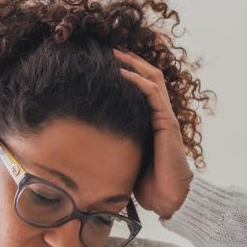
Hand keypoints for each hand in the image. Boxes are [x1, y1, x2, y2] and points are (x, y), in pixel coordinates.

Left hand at [112, 47, 193, 219]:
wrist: (165, 197)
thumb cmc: (144, 182)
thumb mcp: (123, 155)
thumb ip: (112, 142)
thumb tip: (80, 141)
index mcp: (151, 120)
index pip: (141, 86)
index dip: (127, 71)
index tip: (105, 62)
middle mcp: (160, 114)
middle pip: (148, 75)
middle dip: (129, 60)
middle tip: (109, 49)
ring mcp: (165, 116)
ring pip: (152, 78)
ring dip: (133, 63)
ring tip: (114, 53)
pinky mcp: (167, 123)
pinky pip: (153, 94)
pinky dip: (137, 80)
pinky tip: (121, 73)